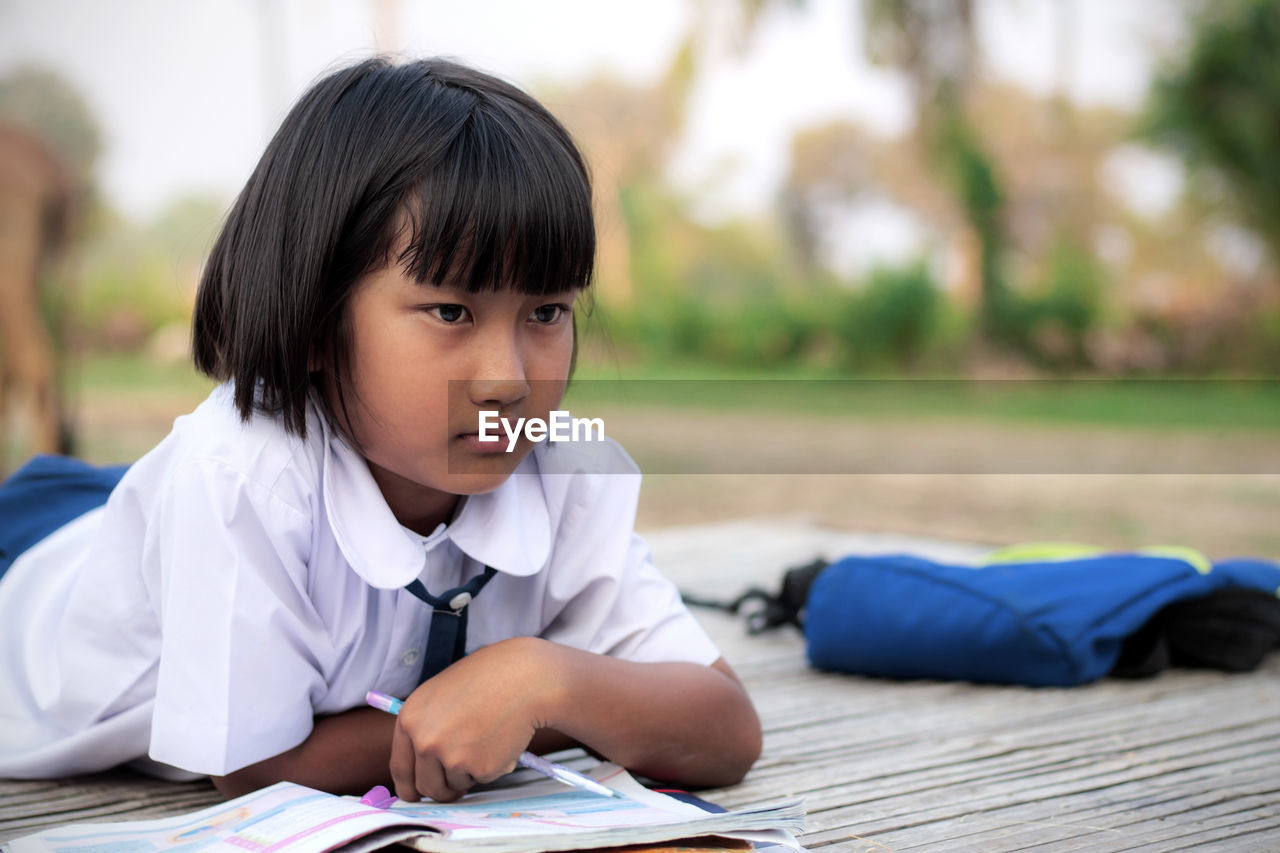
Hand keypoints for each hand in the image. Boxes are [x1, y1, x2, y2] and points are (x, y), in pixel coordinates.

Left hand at [389, 636, 558, 801]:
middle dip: (442, 790)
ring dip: (469, 774)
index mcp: (410, 720)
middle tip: (458, 784)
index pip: (400, 768)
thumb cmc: (487, 679)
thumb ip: (427, 726)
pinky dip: (492, 767)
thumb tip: (423, 764)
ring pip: (455, 785)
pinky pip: (482, 779)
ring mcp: (450, 757)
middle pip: (426, 786)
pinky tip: (501, 739)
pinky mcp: (479, 769)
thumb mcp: (441, 695)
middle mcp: (424, 741)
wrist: (523, 678)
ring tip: (486, 741)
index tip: (416, 795)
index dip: (409, 786)